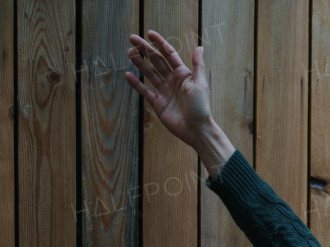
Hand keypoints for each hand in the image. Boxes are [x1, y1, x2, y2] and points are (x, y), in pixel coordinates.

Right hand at [124, 30, 214, 146]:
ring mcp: (165, 92)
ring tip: (129, 53)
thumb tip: (199, 47)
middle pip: (157, 61)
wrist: (196, 129)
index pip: (169, 54)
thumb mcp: (200, 84)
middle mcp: (173, 81)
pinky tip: (128, 74)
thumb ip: (198, 65)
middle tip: (132, 39)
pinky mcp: (158, 104)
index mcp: (183, 74)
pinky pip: (145, 91)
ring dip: (140, 63)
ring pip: (150, 73)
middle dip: (145, 49)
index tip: (149, 33)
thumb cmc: (201, 107)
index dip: (160, 43)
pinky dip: (136, 83)